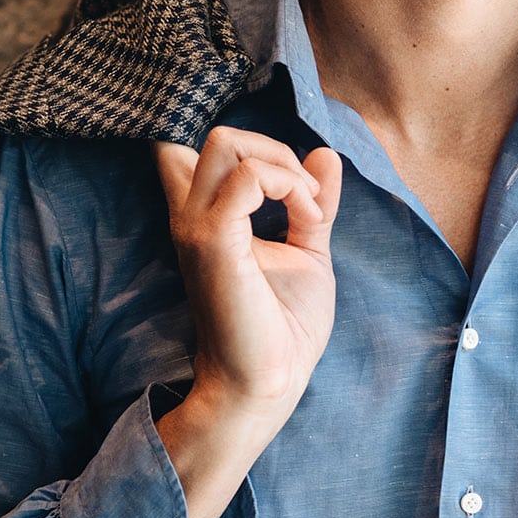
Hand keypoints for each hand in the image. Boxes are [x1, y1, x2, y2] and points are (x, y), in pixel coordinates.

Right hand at [154, 128, 341, 442]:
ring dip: (284, 165)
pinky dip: (289, 185)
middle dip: (277, 152)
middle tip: (309, 199)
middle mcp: (193, 216)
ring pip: (227, 143)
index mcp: (208, 218)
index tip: (296, 187)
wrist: (271, 380)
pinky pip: (249, 178)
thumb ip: (313, 203)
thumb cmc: (284, 328)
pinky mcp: (213, 241)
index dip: (255, 151)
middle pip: (221, 137)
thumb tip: (324, 153)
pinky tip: (309, 217)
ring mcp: (197, 226)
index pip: (197, 151)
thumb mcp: (308, 251)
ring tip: (311, 208)